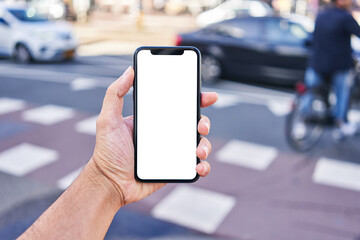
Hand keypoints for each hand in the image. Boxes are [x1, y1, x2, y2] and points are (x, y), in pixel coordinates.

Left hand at [89, 66, 217, 208]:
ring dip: (205, 145)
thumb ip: (114, 94)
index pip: (178, 105)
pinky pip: (195, 166)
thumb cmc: (107, 152)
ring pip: (199, 143)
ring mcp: (172, 151)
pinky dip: (203, 166)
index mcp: (154, 120)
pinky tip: (199, 167)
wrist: (110, 184)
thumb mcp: (108, 119)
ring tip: (198, 151)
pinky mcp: (175, 168)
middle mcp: (166, 133)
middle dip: (204, 121)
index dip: (195, 98)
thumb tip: (129, 70)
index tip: (206, 95)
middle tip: (200, 125)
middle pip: (193, 122)